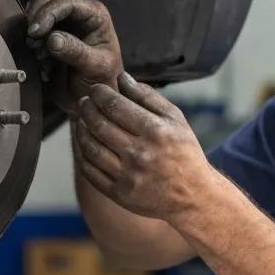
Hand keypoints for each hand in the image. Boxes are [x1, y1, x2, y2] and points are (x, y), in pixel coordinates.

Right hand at [25, 0, 122, 116]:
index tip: (35, 32)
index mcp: (94, 14)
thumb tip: (52, 39)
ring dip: (34, 36)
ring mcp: (61, 22)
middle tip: (34, 44)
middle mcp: (77, 13)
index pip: (65, 2)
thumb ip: (76, 51)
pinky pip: (31, 31)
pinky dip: (32, 45)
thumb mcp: (95, 67)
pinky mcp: (48, 35)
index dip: (47, 13)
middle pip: (46, 0)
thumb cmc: (102, 81)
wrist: (91, 98)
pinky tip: (43, 62)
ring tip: (42, 57)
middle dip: (36, 21)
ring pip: (35, 14)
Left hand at [74, 72, 221, 221]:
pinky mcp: (120, 194)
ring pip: (91, 148)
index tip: (95, 89)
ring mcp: (128, 176)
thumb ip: (148, 97)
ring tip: (82, 120)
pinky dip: (83, 154)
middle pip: (99, 125)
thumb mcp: (176, 119)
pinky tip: (85, 143)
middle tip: (84, 102)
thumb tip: (122, 78)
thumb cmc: (184, 152)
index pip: (115, 106)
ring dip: (81, 130)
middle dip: (87, 109)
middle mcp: (141, 154)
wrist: (193, 195)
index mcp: (156, 132)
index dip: (99, 94)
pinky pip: (90, 171)